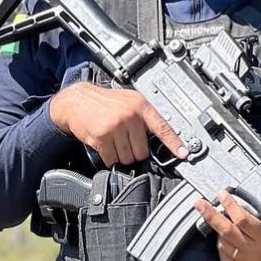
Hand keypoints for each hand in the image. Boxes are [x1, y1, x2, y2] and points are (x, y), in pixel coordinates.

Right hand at [48, 81, 188, 165]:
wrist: (77, 101)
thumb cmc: (104, 102)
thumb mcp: (129, 101)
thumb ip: (144, 117)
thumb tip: (160, 137)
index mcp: (140, 106)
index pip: (162, 127)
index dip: (174, 143)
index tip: (184, 154)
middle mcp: (130, 115)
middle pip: (142, 152)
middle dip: (134, 151)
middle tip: (125, 141)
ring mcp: (116, 126)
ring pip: (127, 158)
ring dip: (120, 155)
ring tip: (113, 140)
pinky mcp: (102, 136)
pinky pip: (112, 159)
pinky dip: (108, 157)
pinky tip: (104, 144)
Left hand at [192, 159, 260, 260]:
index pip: (244, 220)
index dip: (231, 205)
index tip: (223, 194)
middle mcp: (256, 250)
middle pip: (227, 230)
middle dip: (211, 215)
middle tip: (199, 203)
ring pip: (223, 243)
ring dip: (218, 230)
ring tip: (219, 220)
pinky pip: (225, 258)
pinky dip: (221, 246)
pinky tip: (225, 239)